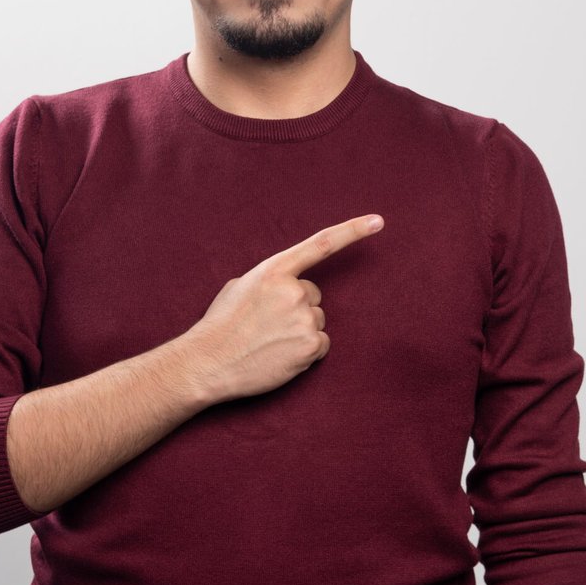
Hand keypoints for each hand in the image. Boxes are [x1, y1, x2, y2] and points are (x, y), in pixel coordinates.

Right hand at [176, 214, 383, 405]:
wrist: (206, 363)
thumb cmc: (219, 325)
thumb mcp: (240, 286)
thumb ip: (270, 280)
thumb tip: (285, 286)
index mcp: (274, 270)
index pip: (322, 244)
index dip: (353, 230)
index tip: (378, 221)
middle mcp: (294, 291)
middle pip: (313, 297)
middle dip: (296, 309)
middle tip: (267, 325)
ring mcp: (304, 318)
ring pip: (316, 322)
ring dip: (299, 332)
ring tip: (268, 342)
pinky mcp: (310, 346)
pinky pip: (320, 345)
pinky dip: (304, 353)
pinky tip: (279, 356)